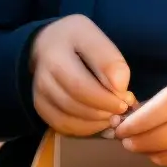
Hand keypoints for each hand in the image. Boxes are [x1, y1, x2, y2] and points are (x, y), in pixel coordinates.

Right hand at [29, 15, 135, 135]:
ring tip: (113, 114)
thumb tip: (121, 89)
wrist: (47, 44)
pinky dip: (85, 128)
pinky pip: (63, 126)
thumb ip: (110, 61)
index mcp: (56, 55)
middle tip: (123, 109)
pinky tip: (99, 120)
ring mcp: (39, 95)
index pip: (80, 85)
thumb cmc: (76, 40)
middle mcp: (42, 77)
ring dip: (96, 122)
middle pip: (74, 104)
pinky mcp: (41, 108)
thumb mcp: (95, 38)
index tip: (127, 98)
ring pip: (68, 119)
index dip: (106, 98)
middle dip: (104, 110)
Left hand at [112, 63, 166, 166]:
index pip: (155, 115)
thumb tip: (134, 118)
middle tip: (125, 141)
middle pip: (161, 139)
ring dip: (150, 154)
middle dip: (138, 142)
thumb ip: (162, 101)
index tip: (119, 129)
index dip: (134, 125)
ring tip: (140, 148)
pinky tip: (161, 154)